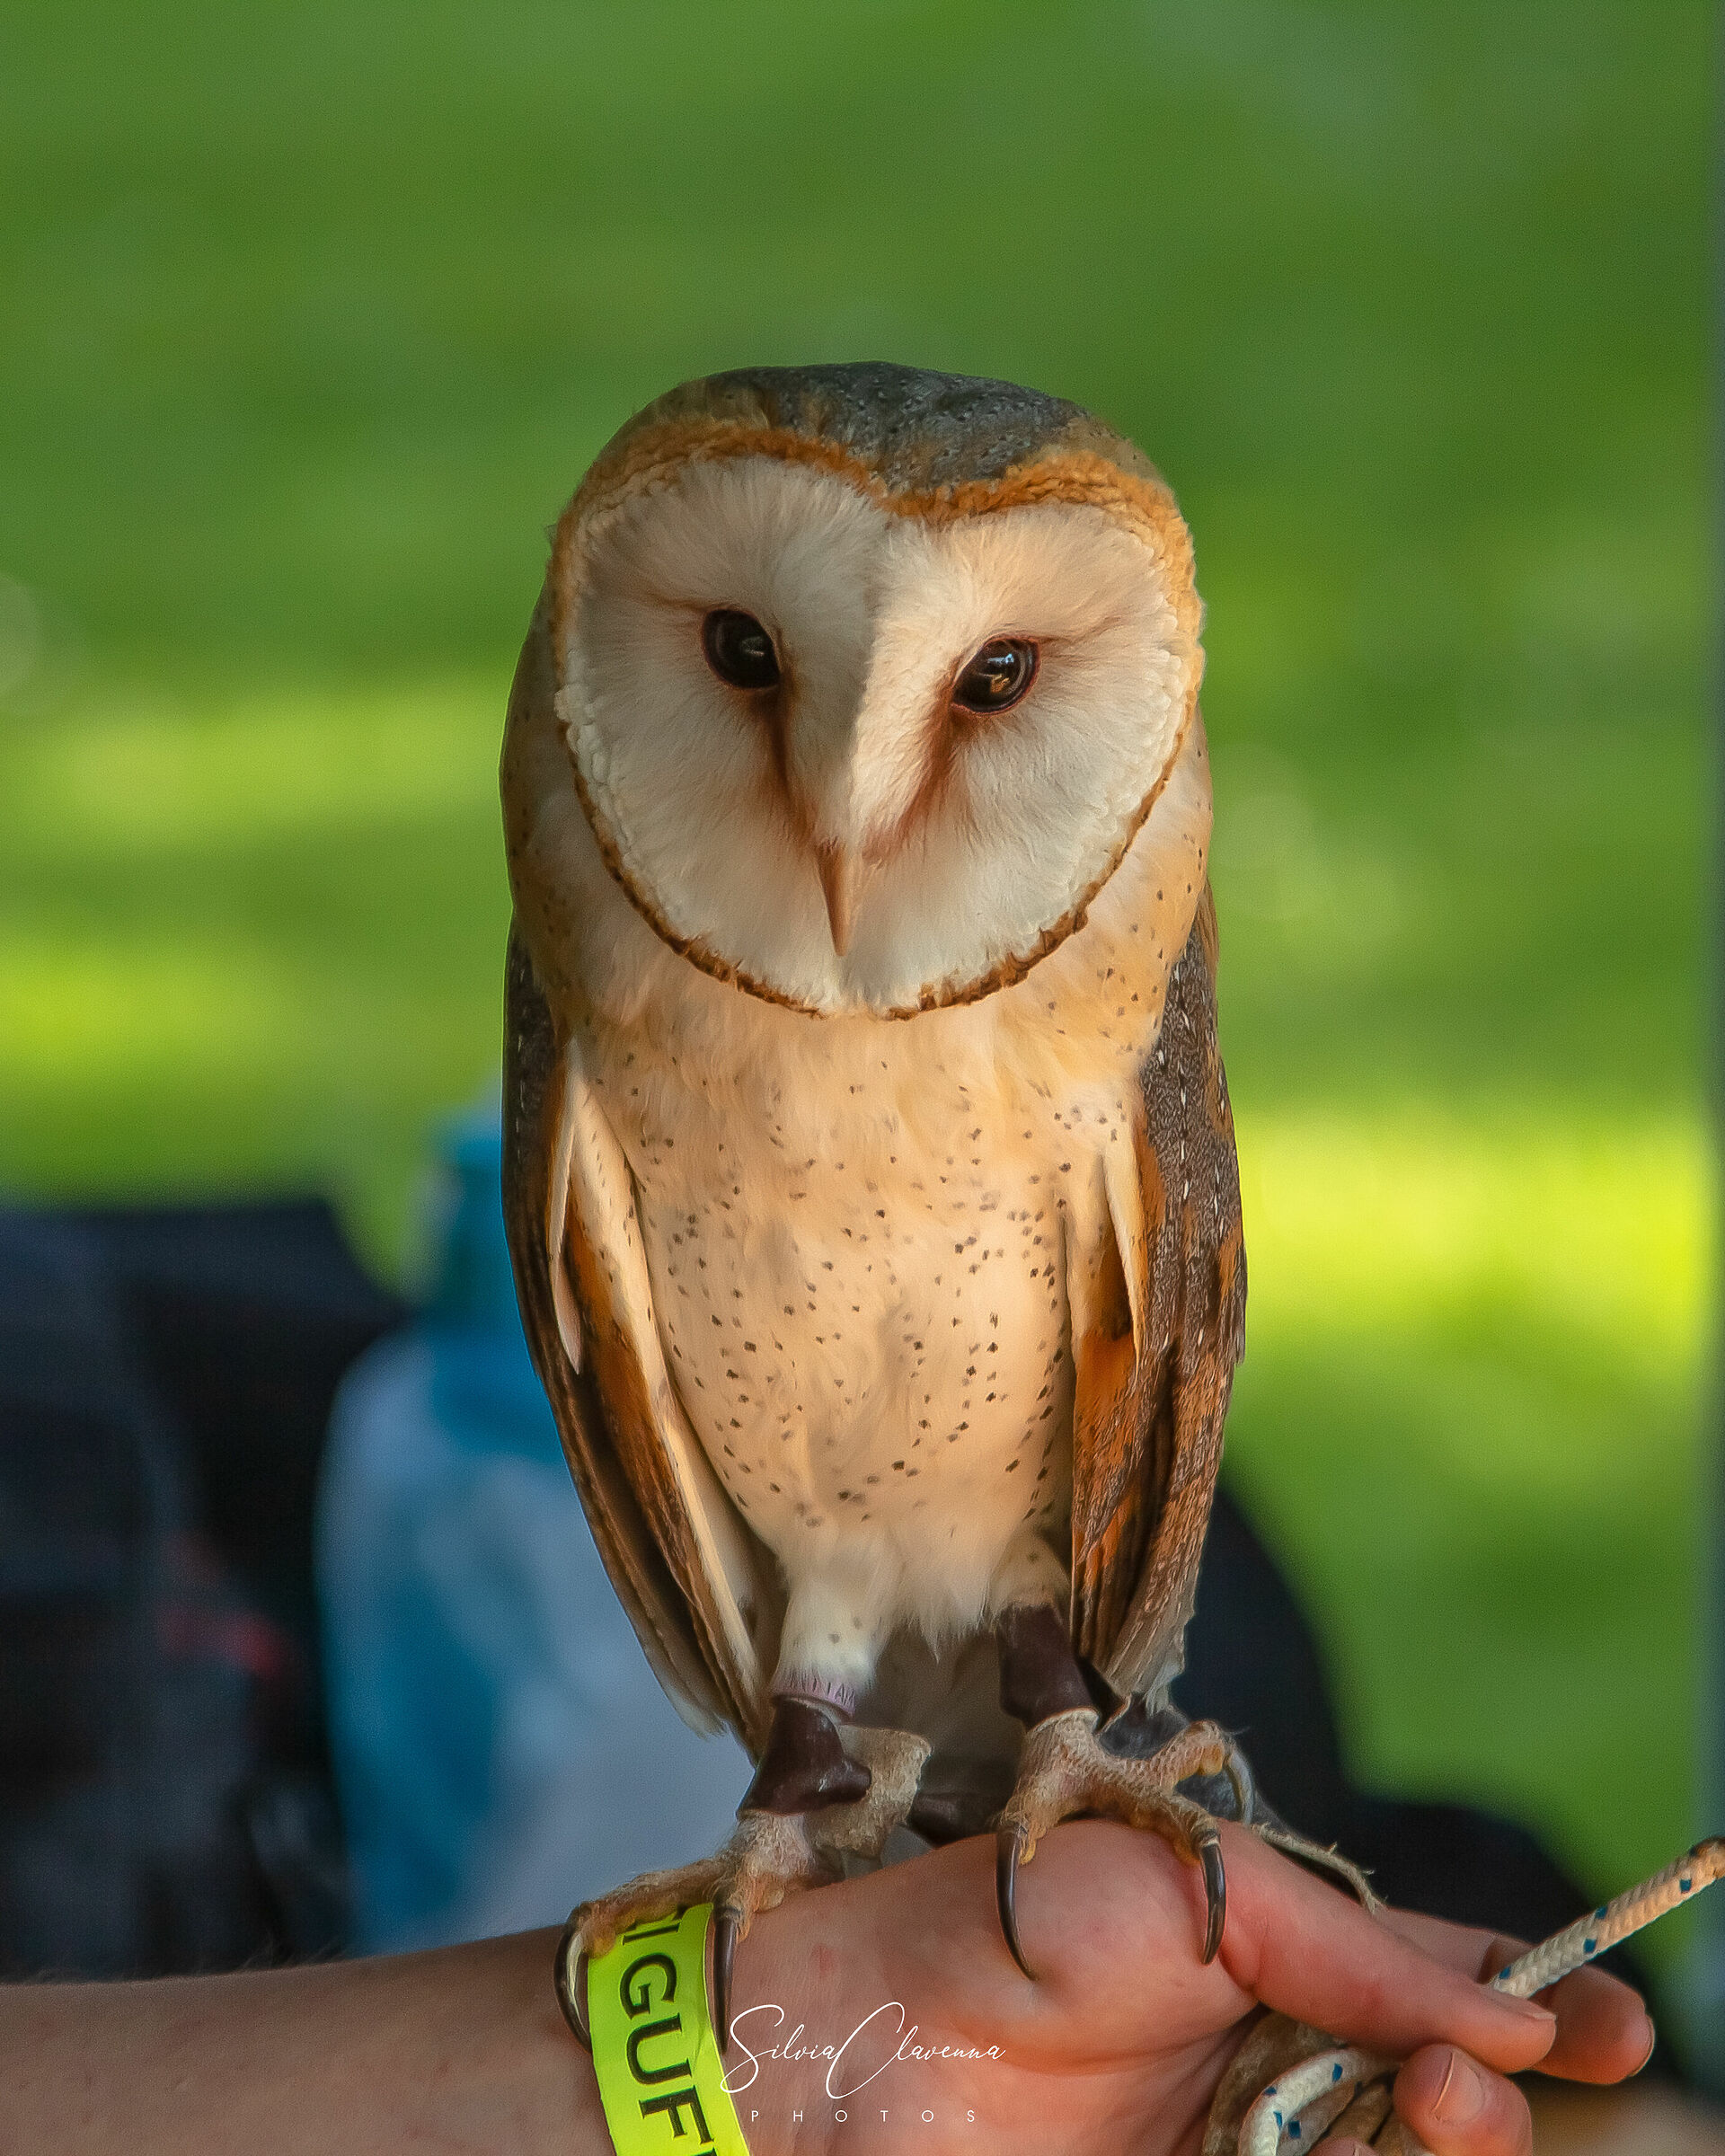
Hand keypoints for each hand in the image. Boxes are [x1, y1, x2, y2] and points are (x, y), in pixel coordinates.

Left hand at [734, 1819, 1653, 2155]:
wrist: (872, 2044)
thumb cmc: (1019, 1923)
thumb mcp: (1200, 1890)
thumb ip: (1354, 1951)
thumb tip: (1507, 2013)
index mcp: (1268, 1946)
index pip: (1427, 1977)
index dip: (1528, 1999)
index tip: (1610, 2025)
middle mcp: (1263, 2049)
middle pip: (1430, 2091)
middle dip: (1487, 2089)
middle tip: (1479, 2079)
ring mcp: (1230, 2141)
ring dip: (1447, 2143)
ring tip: (1438, 2109)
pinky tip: (1360, 2155)